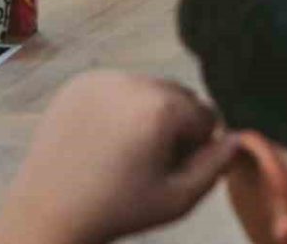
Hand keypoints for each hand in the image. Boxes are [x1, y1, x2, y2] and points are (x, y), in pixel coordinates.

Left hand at [0, 71, 237, 243]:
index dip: (196, 147)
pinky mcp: (79, 81)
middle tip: (150, 160)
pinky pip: (117, 86)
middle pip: (179, 96)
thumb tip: (237, 139)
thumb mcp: (177, 198)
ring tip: (126, 149)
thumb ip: (216, 166)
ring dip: (149, 112)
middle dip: (175, 124)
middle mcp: (135, 80)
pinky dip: (119, 106)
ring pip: (148, 88)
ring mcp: (103, 77)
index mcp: (162, 107)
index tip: (172, 169)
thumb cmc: (120, 209)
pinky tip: (104, 137)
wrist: (49, 209)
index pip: (206, 115)